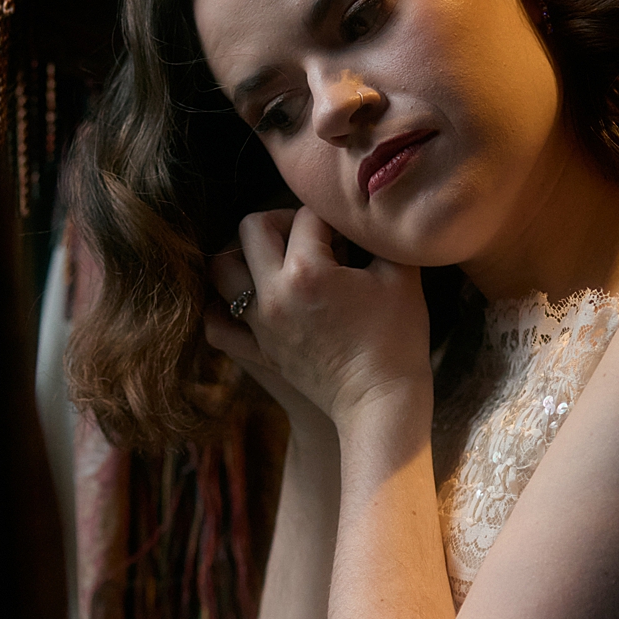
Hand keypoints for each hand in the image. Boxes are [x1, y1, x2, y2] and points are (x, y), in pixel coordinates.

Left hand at [204, 207, 429, 431]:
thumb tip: (365, 218)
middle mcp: (274, 294)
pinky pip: (216, 325)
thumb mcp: (401, 278)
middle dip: (280, 219)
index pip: (307, 217)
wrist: (381, 401)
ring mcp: (260, 325)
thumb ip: (379, 238)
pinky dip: (221, 308)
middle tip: (307, 235)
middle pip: (251, 228)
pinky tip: (247, 300)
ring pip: (221, 271)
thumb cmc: (397, 340)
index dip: (331, 217)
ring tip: (274, 261)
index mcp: (308, 272)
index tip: (346, 233)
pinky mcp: (257, 351)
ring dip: (242, 256)